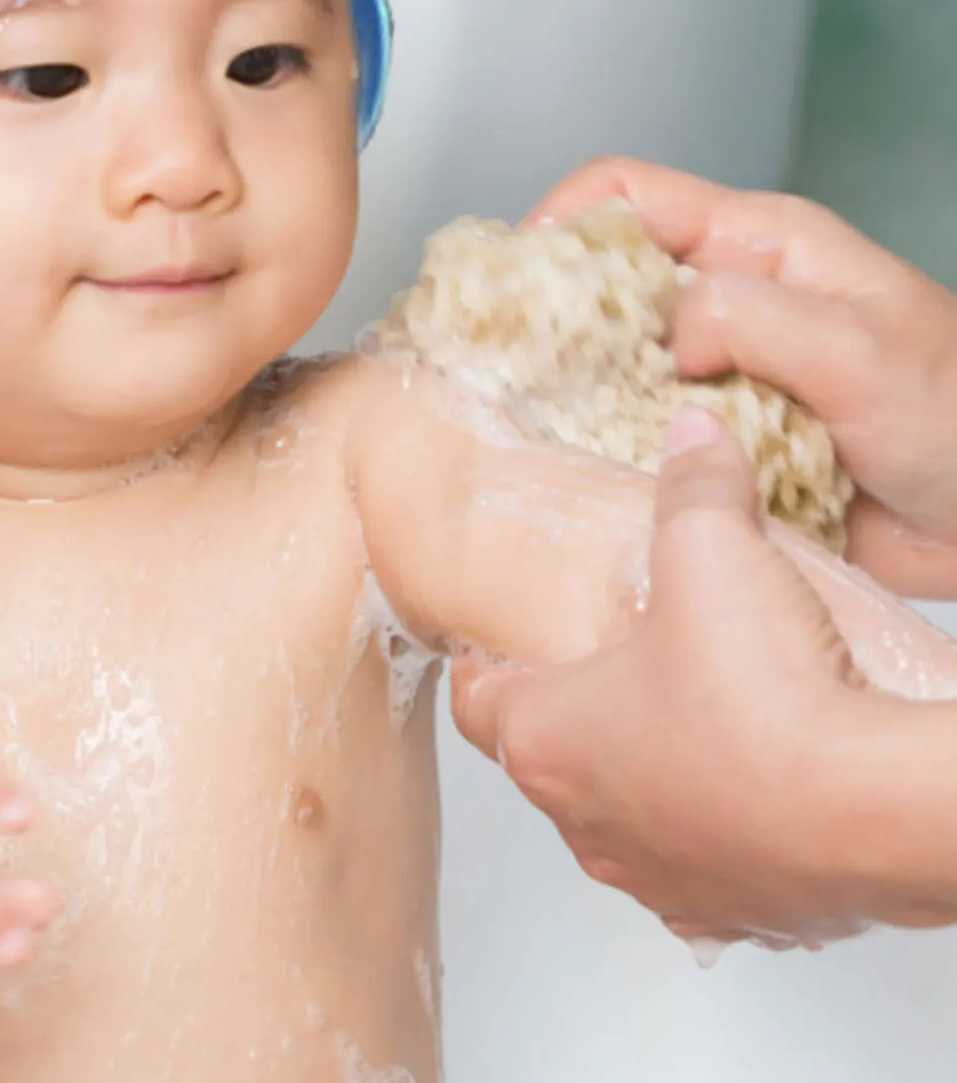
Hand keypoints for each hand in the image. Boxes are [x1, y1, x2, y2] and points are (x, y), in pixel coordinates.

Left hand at [451, 405, 899, 947]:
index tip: (491, 649)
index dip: (482, 668)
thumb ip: (693, 485)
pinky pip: (708, 869)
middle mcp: (589, 825)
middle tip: (605, 666)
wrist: (872, 810)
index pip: (477, 706)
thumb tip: (691, 436)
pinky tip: (754, 783)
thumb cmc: (764, 698)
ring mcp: (662, 880)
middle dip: (573, 715)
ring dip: (647, 777)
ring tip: (690, 720)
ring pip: (628, 823)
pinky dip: (719, 831)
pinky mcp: (739, 913)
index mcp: (547, 741)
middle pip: (551, 762)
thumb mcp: (710, 551)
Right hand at [527, 158, 956, 595]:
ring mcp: (712, 376)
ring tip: (543, 436)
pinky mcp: (712, 443)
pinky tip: (595, 482)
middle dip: (549, 322)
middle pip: (597, 285)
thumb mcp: (863, 350)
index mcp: (754, 245)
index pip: (624, 195)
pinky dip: (612, 460)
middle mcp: (721, 303)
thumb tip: (662, 333)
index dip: (557, 221)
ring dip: (577, 402)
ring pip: (607, 370)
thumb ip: (755, 319)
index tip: (515, 279)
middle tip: (511, 372)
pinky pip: (636, 440)